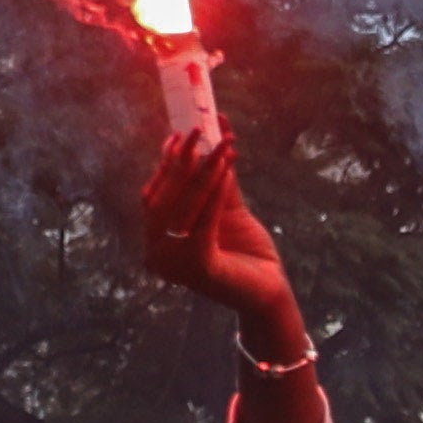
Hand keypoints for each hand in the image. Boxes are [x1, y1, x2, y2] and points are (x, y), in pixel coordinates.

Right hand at [143, 124, 306, 350]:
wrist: (269, 291)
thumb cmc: (245, 252)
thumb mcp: (226, 210)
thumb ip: (215, 181)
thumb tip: (212, 138)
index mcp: (157, 240)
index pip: (154, 195)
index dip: (165, 164)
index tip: (178, 134)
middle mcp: (157, 254)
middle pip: (162, 198)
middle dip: (180, 161)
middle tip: (196, 131)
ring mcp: (173, 264)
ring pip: (182, 206)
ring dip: (202, 171)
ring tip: (221, 145)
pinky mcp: (198, 267)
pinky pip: (204, 221)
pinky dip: (214, 192)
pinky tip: (226, 168)